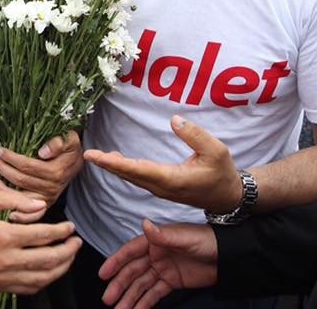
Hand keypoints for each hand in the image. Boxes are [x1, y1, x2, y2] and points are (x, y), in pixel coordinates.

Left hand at [0, 130, 82, 217]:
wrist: (77, 160)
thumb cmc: (69, 147)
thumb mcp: (69, 139)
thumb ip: (58, 143)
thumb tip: (43, 152)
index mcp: (56, 171)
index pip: (28, 166)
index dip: (12, 158)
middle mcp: (52, 187)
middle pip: (22, 180)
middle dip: (4, 170)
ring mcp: (48, 198)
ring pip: (22, 198)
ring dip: (4, 190)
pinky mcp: (45, 204)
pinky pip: (30, 214)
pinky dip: (18, 215)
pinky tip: (5, 210)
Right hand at [0, 188, 81, 293]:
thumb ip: (14, 198)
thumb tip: (41, 205)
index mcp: (2, 236)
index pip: (42, 236)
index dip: (61, 231)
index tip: (70, 227)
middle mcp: (5, 260)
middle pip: (48, 259)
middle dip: (68, 251)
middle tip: (76, 242)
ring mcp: (3, 277)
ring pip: (42, 278)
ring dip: (61, 268)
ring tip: (69, 256)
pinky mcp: (0, 286)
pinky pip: (29, 288)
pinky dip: (45, 281)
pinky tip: (52, 271)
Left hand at [84, 116, 241, 212]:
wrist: (228, 196)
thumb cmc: (222, 172)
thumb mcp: (216, 150)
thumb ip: (195, 135)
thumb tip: (174, 120)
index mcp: (173, 179)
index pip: (139, 170)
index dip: (117, 163)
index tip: (98, 157)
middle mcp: (162, 187)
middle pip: (129, 175)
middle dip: (108, 165)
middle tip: (88, 155)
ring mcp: (161, 189)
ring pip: (132, 178)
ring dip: (113, 167)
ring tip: (96, 156)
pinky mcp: (162, 187)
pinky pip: (137, 178)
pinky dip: (123, 169)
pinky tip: (114, 161)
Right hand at [100, 219, 217, 308]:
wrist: (227, 256)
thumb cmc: (207, 240)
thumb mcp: (185, 237)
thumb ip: (163, 235)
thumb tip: (145, 224)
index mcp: (156, 241)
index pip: (130, 252)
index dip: (115, 262)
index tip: (103, 274)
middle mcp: (156, 254)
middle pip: (132, 271)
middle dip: (119, 285)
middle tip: (108, 298)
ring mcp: (162, 269)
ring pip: (141, 285)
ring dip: (129, 297)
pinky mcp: (171, 282)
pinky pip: (154, 294)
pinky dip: (144, 303)